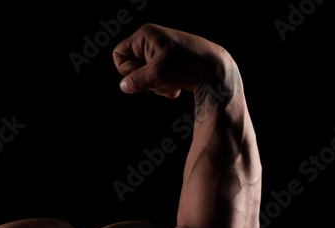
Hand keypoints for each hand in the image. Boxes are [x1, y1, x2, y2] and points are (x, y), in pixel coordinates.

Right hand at [112, 24, 228, 98]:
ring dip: (154, 85)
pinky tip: (176, 86)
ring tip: (170, 83)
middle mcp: (152, 40)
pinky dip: (163, 85)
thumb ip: (134, 81)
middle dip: (143, 79)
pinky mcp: (170, 62)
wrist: (216, 70)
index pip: (118, 54)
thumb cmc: (187, 66)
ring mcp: (161, 51)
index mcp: (146, 35)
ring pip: (144, 74)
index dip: (126, 69)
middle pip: (131, 66)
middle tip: (159, 80)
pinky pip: (156, 77)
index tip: (142, 74)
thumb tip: (124, 86)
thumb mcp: (156, 75)